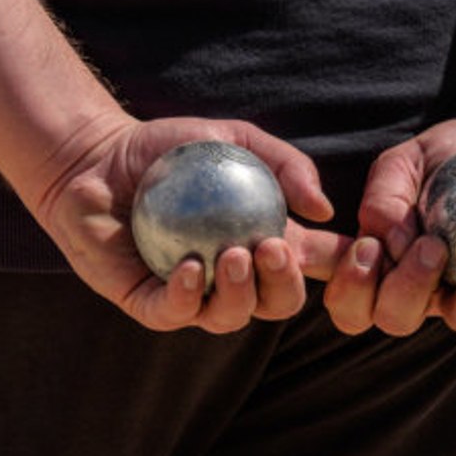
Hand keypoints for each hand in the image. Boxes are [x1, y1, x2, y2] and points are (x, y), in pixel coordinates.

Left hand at [33, 113, 348, 333]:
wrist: (97, 157)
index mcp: (264, 244)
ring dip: (242, 293)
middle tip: (274, 248)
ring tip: (235, 255)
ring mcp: (194, 295)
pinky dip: (189, 297)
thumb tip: (323, 209)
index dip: (345, 269)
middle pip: (280, 302)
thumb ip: (285, 164)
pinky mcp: (150, 303)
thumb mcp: (235, 138)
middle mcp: (235, 278)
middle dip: (287, 285)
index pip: (314, 264)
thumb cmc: (170, 148)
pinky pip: (177, 314)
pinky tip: (192, 268)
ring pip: (231, 317)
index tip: (358, 251)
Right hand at [323, 119, 455, 335]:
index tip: (368, 247)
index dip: (351, 290)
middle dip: (409, 291)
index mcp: (380, 269)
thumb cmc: (444, 156)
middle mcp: (416, 294)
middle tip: (432, 247)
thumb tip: (388, 239)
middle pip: (398, 320)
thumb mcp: (405, 160)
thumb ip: (384, 195)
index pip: (350, 303)